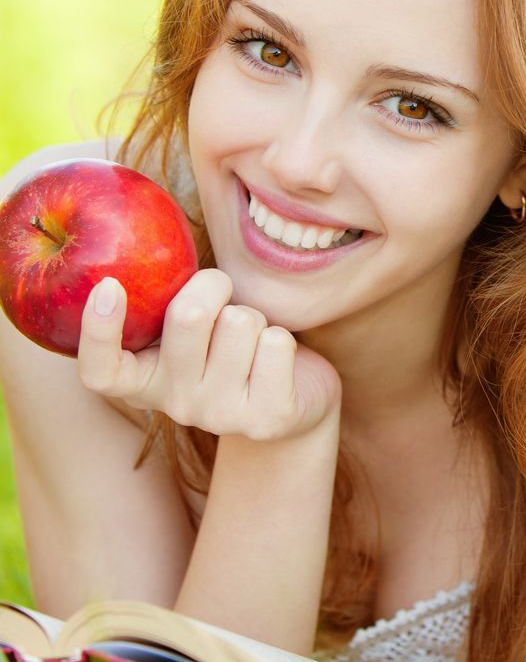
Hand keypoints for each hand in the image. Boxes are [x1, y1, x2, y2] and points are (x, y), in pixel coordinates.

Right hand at [78, 269, 340, 440]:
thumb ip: (166, 301)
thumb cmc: (227, 342)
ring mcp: (220, 417)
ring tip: (251, 341)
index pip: (101, 370)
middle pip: (188, 316)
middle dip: (214, 285)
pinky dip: (280, 336)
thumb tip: (146, 243)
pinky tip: (274, 362)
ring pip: (239, 323)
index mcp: (143, 380)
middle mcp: (175, 404)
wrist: (291, 396)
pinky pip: (275, 343)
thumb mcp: (189, 325)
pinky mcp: (266, 419)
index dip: (97, 330)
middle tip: (222, 296)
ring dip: (252, 316)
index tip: (109, 284)